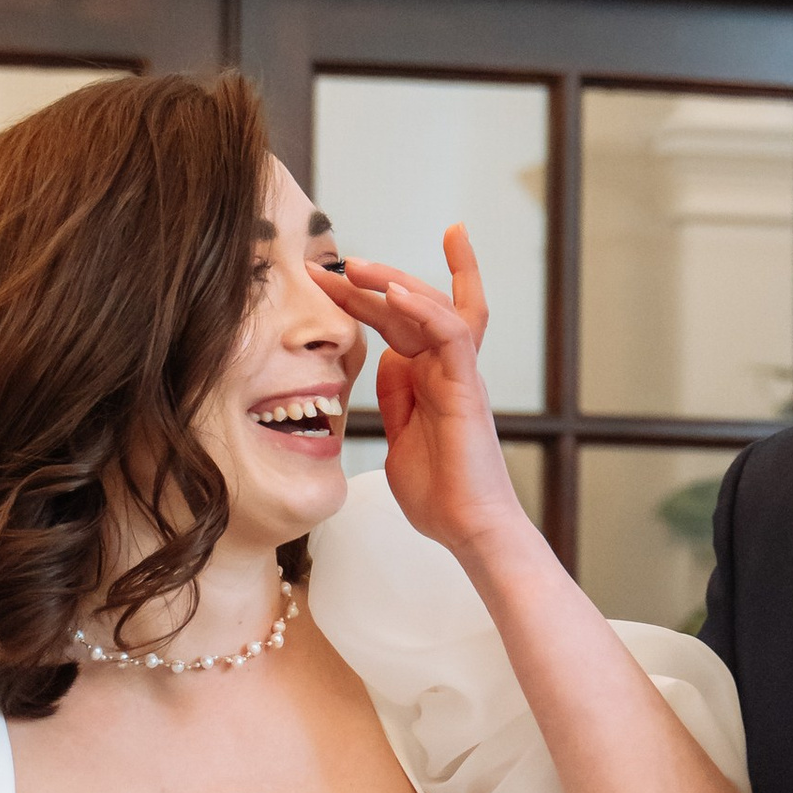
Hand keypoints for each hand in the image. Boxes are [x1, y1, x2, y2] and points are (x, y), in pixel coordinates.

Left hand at [315, 227, 528, 564]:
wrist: (467, 528)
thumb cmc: (439, 492)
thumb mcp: (399, 436)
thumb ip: (395, 398)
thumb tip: (385, 361)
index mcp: (428, 378)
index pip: (399, 322)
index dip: (363, 298)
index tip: (324, 280)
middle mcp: (446, 368)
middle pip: (412, 305)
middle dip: (371, 281)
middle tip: (329, 264)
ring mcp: (459, 374)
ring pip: (434, 306)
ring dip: (394, 282)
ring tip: (355, 267)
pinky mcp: (468, 386)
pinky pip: (451, 333)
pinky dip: (423, 309)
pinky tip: (394, 294)